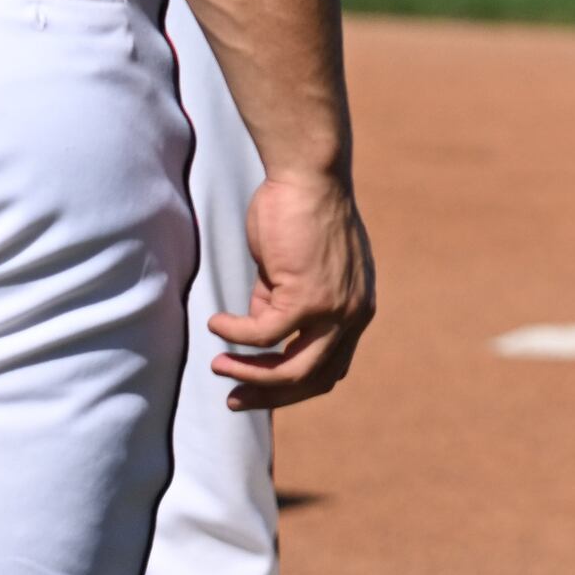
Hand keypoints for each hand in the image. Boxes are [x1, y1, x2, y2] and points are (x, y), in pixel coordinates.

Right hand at [212, 165, 375, 409]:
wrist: (309, 175)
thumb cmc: (298, 214)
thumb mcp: (295, 272)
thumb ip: (282, 305)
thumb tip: (258, 338)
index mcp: (357, 309)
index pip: (330, 368)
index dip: (292, 387)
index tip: (257, 389)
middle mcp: (355, 315)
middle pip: (313, 379)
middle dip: (269, 395)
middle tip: (234, 398)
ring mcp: (335, 309)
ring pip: (291, 369)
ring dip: (250, 375)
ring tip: (218, 365)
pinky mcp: (309, 297)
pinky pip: (263, 334)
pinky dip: (235, 334)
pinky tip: (216, 323)